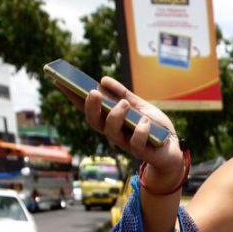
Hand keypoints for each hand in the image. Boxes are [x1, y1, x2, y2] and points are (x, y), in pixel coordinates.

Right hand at [61, 76, 182, 190]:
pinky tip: (146, 122)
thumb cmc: (154, 128)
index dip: (73, 95)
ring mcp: (127, 144)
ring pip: (111, 132)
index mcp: (111, 120)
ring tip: (124, 104)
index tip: (59, 79)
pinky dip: (140, 131)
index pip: (88, 108)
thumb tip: (103, 79)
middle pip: (94, 122)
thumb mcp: (140, 106)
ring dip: (116, 116)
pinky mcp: (142, 152)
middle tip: (94, 92)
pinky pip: (136, 143)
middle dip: (91, 107)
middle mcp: (114, 133)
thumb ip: (124, 94)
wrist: (173, 149)